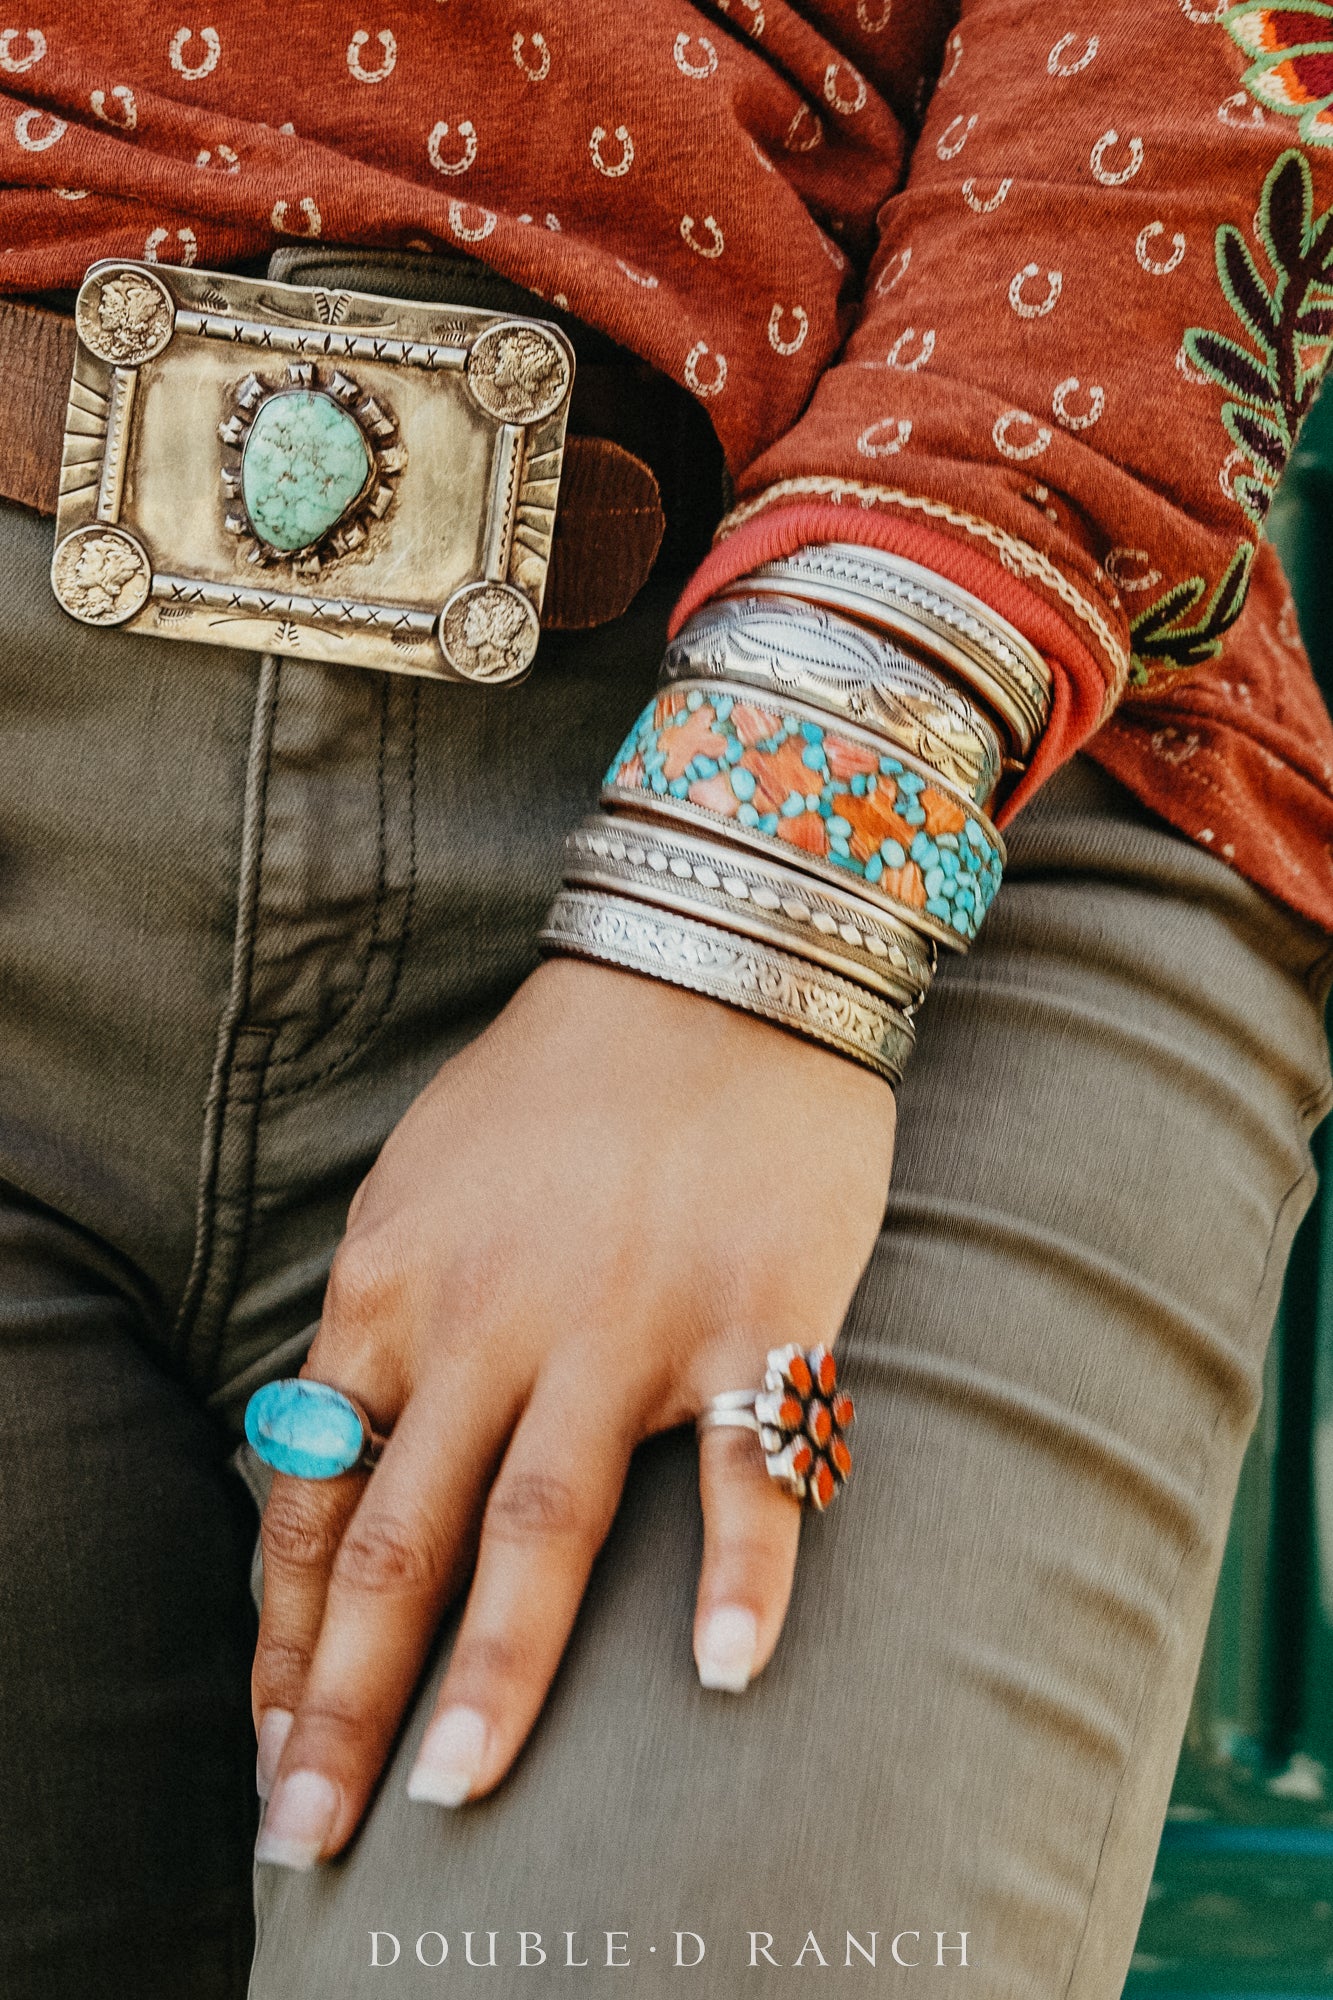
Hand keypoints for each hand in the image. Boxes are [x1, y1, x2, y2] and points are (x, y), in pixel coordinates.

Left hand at [251, 956, 895, 1867]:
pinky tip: (727, 1676)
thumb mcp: (417, 1190)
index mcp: (394, 1288)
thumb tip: (331, 1460)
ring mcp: (622, 1317)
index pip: (315, 1495)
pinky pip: (745, 1459)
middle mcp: (491, 1318)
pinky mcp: (752, 1306)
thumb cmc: (557, 1086)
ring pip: (542, 1520)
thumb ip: (379, 1326)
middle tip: (313, 1835)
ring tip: (460, 1791)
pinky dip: (739, 1572)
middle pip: (402, 1538)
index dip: (286, 1638)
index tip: (273, 1748)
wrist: (706, 964)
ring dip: (499, 1667)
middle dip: (349, 1701)